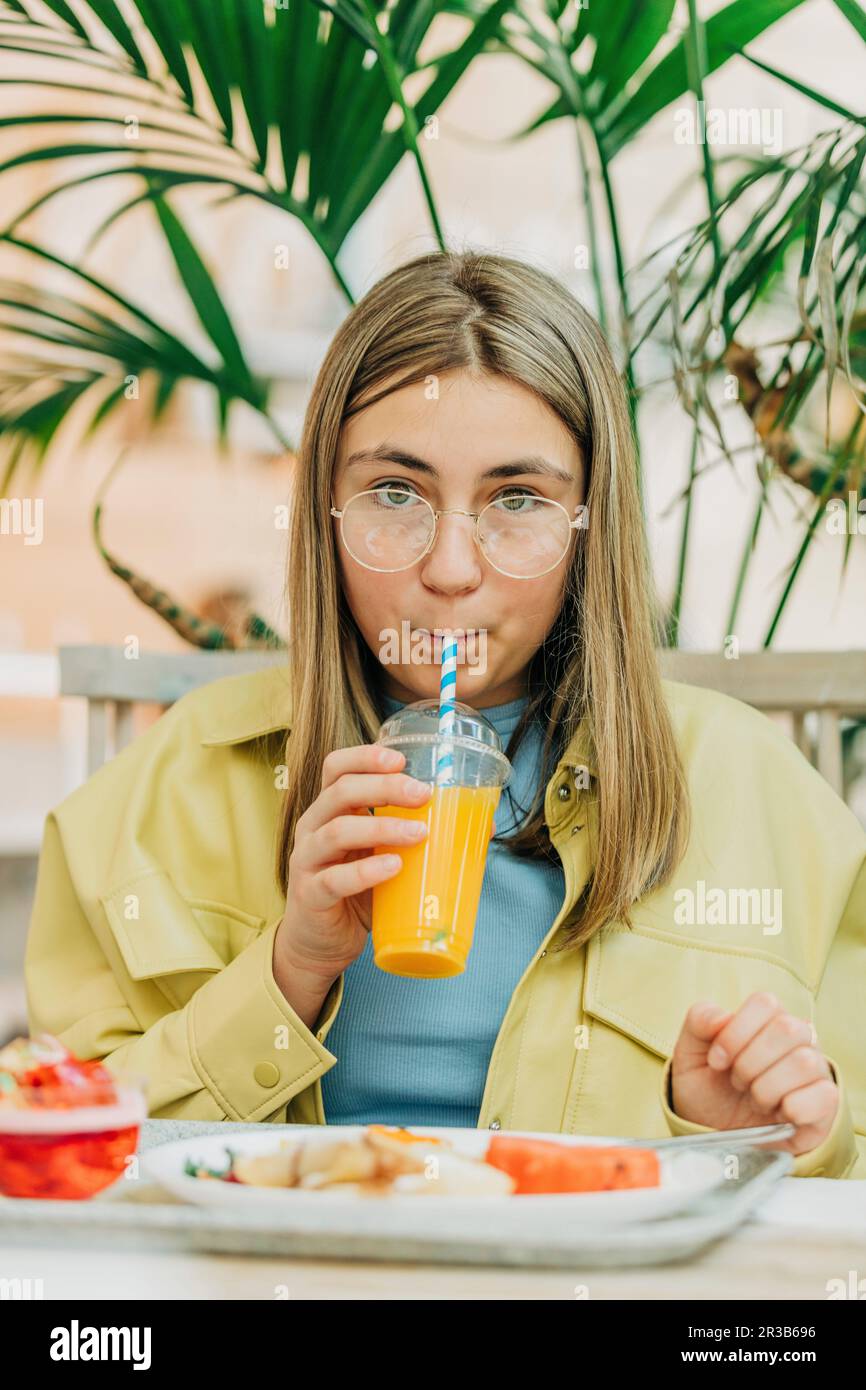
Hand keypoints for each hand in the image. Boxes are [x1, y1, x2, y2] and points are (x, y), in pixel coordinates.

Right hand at [276, 743, 489, 984]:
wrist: (320, 945)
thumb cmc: (355, 893)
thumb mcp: (384, 857)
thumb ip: (417, 838)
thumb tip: (483, 825)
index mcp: (329, 810)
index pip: (336, 768)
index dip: (365, 757)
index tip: (401, 759)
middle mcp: (313, 828)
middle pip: (340, 791)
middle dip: (384, 787)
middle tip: (423, 794)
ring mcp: (307, 861)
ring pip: (337, 831)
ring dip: (382, 827)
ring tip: (419, 833)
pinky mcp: (310, 895)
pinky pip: (335, 878)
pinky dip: (366, 871)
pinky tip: (394, 867)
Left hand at [669, 991, 838, 1155]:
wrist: (717, 1136)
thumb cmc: (708, 1090)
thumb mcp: (690, 1054)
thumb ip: (699, 1022)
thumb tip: (722, 1017)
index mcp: (767, 1020)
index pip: (766, 1003)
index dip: (735, 1033)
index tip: (717, 1061)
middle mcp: (798, 1040)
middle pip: (787, 1028)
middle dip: (749, 1062)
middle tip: (737, 1082)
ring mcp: (815, 1071)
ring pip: (804, 1062)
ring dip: (767, 1088)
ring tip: (755, 1099)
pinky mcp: (826, 1106)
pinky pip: (824, 1096)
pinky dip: (792, 1108)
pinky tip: (777, 1115)